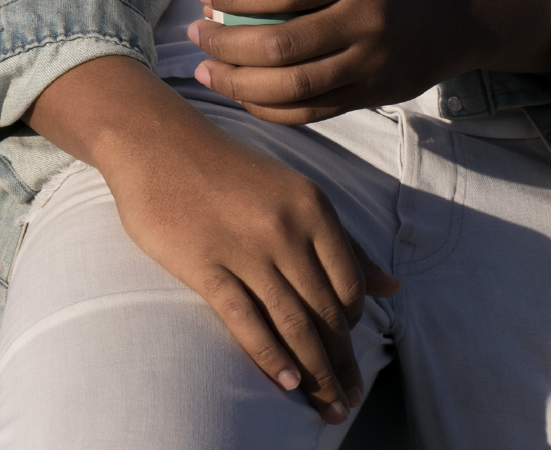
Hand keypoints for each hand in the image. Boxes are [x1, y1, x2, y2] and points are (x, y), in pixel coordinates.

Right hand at [26, 56, 400, 424]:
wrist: (158, 143)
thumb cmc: (228, 169)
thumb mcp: (293, 191)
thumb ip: (342, 240)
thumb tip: (392, 287)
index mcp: (312, 207)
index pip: (349, 284)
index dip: (353, 328)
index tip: (350, 357)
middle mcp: (285, 228)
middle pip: (324, 311)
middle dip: (340, 363)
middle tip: (348, 402)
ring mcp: (245, 248)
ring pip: (292, 322)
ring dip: (314, 372)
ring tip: (326, 408)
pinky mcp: (205, 265)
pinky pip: (246, 320)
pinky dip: (270, 356)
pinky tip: (286, 384)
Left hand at [186, 0, 550, 123]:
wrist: (457, 17)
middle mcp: (365, 21)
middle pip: (279, 46)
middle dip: (225, 43)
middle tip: (196, 33)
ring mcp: (369, 64)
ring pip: (289, 87)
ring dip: (236, 81)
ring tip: (206, 68)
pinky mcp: (369, 96)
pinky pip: (307, 112)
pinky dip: (266, 108)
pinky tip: (239, 93)